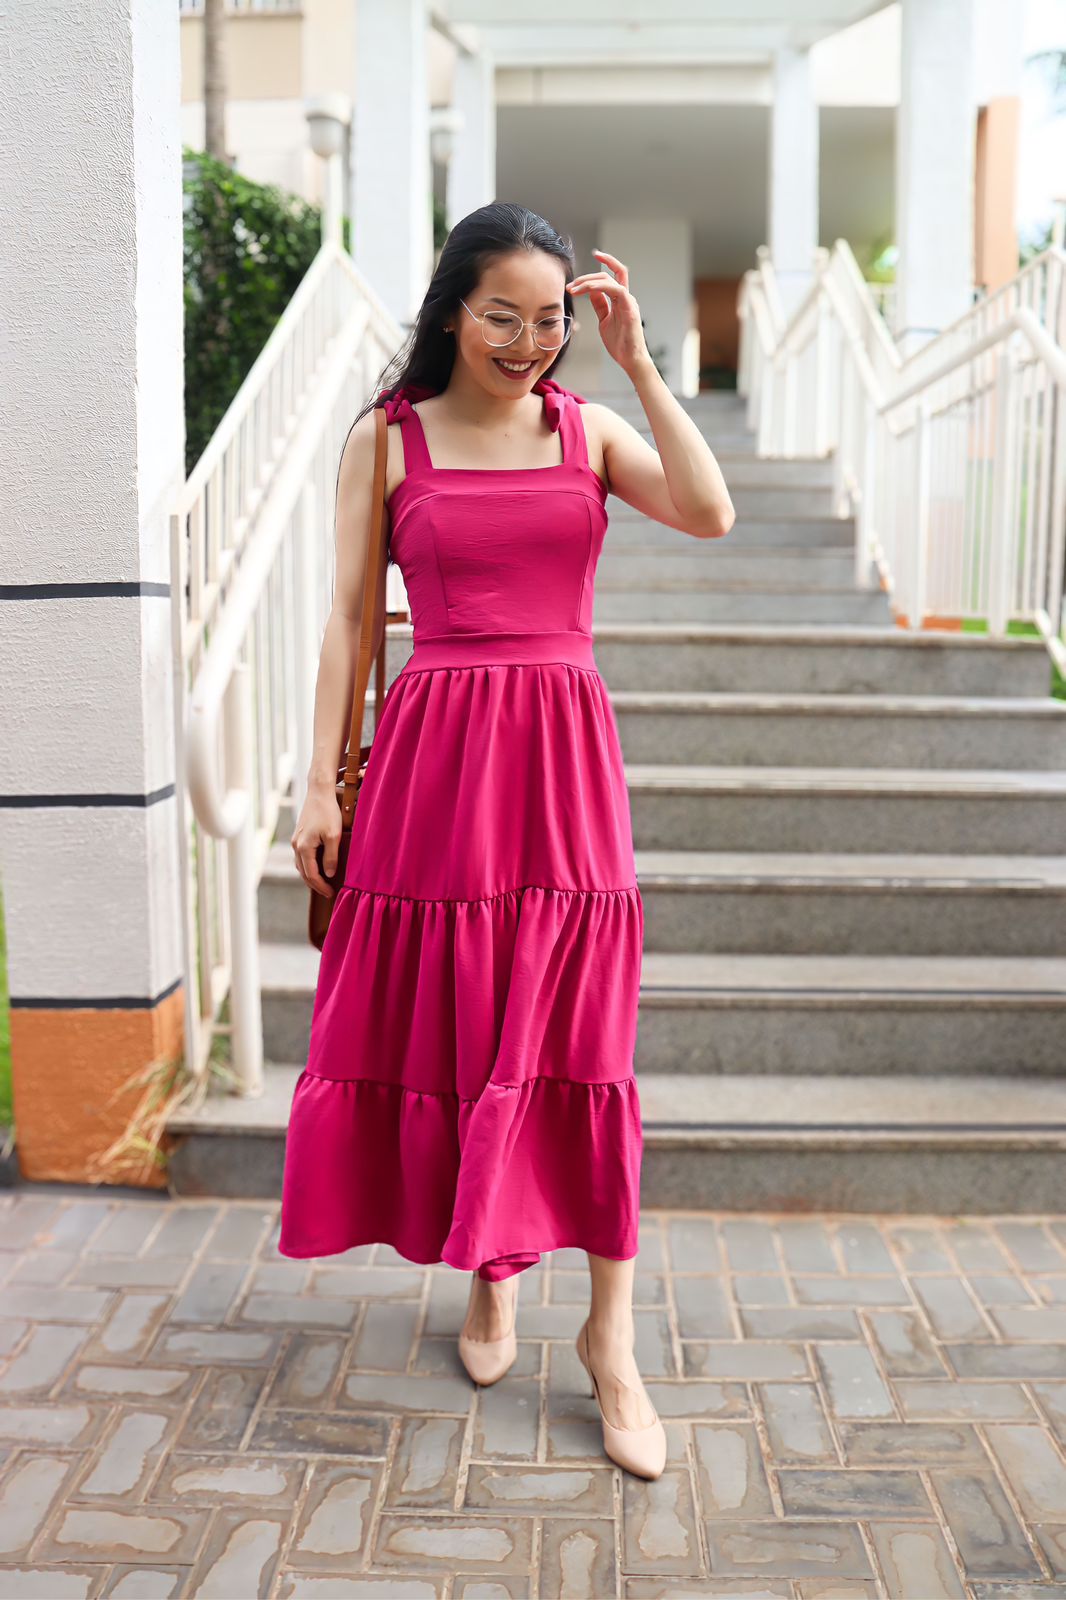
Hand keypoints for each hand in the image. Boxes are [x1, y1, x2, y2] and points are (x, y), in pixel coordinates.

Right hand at [292, 782, 343, 897]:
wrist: (319, 793)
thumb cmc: (328, 812)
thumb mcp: (334, 836)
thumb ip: (331, 857)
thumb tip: (329, 874)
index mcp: (304, 847)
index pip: (311, 874)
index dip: (321, 886)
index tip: (331, 893)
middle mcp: (296, 845)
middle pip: (303, 872)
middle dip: (315, 885)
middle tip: (327, 893)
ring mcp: (296, 840)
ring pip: (300, 865)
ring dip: (310, 876)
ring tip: (322, 884)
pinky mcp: (299, 835)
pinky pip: (301, 857)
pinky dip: (307, 866)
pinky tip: (316, 867)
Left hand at [565, 250, 650, 375]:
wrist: (631, 360)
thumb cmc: (619, 344)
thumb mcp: (604, 320)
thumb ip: (600, 305)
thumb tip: (591, 292)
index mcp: (621, 300)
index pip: (614, 274)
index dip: (606, 262)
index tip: (595, 254)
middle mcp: (626, 297)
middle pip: (610, 274)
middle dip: (587, 276)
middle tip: (571, 285)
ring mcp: (629, 302)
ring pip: (610, 280)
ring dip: (589, 281)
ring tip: (574, 289)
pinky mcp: (630, 309)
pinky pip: (616, 290)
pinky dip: (600, 287)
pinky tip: (587, 289)